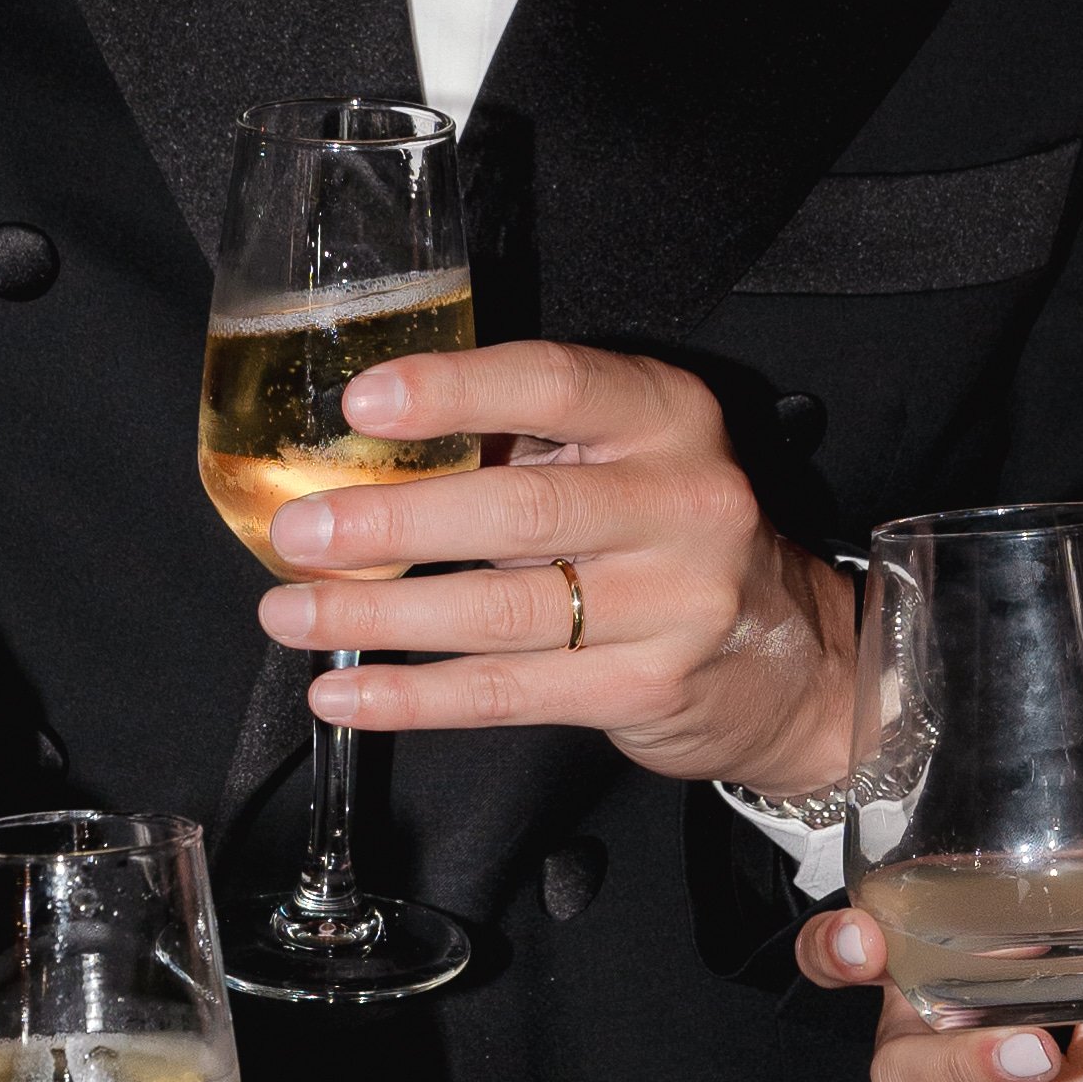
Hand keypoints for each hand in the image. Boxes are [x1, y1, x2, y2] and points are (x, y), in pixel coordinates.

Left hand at [257, 340, 853, 794]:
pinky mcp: (649, 687)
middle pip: (521, 509)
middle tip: (300, 532)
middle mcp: (686, 501)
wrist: (790, 658)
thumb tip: (361, 452)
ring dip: (381, 615)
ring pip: (503, 611)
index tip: (362, 404)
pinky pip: (510, 693)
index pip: (557, 384)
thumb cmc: (666, 537)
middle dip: (394, 522)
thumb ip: (525, 442)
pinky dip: (415, 697)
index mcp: (667, 416)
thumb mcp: (624, 458)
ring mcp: (675, 602)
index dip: (456, 390)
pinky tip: (345, 695)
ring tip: (292, 613)